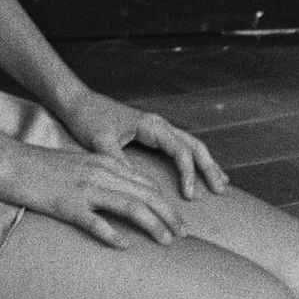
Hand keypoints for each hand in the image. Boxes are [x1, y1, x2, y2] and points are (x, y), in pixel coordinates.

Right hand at [0, 139, 191, 248]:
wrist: (8, 161)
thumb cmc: (40, 166)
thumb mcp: (78, 164)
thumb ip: (101, 176)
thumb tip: (123, 196)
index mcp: (103, 162)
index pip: (145, 183)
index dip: (166, 202)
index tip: (178, 221)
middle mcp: (98, 172)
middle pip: (145, 194)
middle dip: (169, 215)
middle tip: (184, 235)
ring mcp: (83, 188)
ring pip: (129, 207)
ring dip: (153, 225)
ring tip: (167, 242)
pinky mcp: (66, 204)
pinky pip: (96, 222)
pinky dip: (114, 235)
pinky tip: (125, 247)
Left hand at [62, 89, 228, 202]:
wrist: (77, 103)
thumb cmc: (88, 119)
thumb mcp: (100, 142)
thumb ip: (119, 161)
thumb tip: (138, 186)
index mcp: (151, 125)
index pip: (180, 150)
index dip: (188, 174)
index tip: (188, 196)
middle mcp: (159, 124)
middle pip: (194, 145)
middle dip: (209, 167)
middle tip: (220, 190)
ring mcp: (157, 128)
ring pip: (190, 144)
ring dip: (206, 163)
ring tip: (220, 183)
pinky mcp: (151, 133)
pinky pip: (179, 146)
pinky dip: (193, 159)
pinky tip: (198, 172)